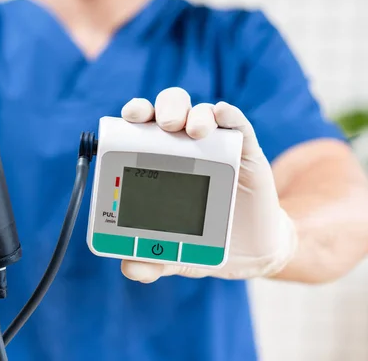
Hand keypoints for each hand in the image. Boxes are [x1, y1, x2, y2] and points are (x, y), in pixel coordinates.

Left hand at [120, 87, 297, 282]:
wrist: (249, 252)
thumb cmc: (203, 242)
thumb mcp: (174, 256)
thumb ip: (152, 261)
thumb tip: (130, 268)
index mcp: (159, 161)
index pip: (143, 126)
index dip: (135, 114)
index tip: (127, 118)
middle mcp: (186, 146)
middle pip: (171, 109)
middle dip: (164, 108)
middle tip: (164, 126)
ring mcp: (217, 147)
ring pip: (202, 112)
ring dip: (195, 113)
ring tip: (193, 131)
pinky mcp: (246, 153)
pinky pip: (238, 125)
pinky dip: (229, 115)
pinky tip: (222, 116)